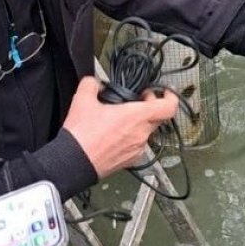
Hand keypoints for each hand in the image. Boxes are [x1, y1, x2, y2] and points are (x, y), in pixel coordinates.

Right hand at [62, 76, 178, 177]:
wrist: (74, 162)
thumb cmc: (82, 136)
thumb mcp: (82, 99)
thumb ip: (91, 84)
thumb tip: (94, 83)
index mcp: (137, 117)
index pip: (168, 107)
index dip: (171, 96)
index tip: (166, 92)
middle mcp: (141, 134)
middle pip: (157, 118)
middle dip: (149, 106)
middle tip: (136, 100)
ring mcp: (137, 149)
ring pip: (146, 131)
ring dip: (139, 123)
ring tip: (120, 118)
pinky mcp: (129, 161)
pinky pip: (137, 145)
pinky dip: (131, 137)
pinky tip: (114, 134)